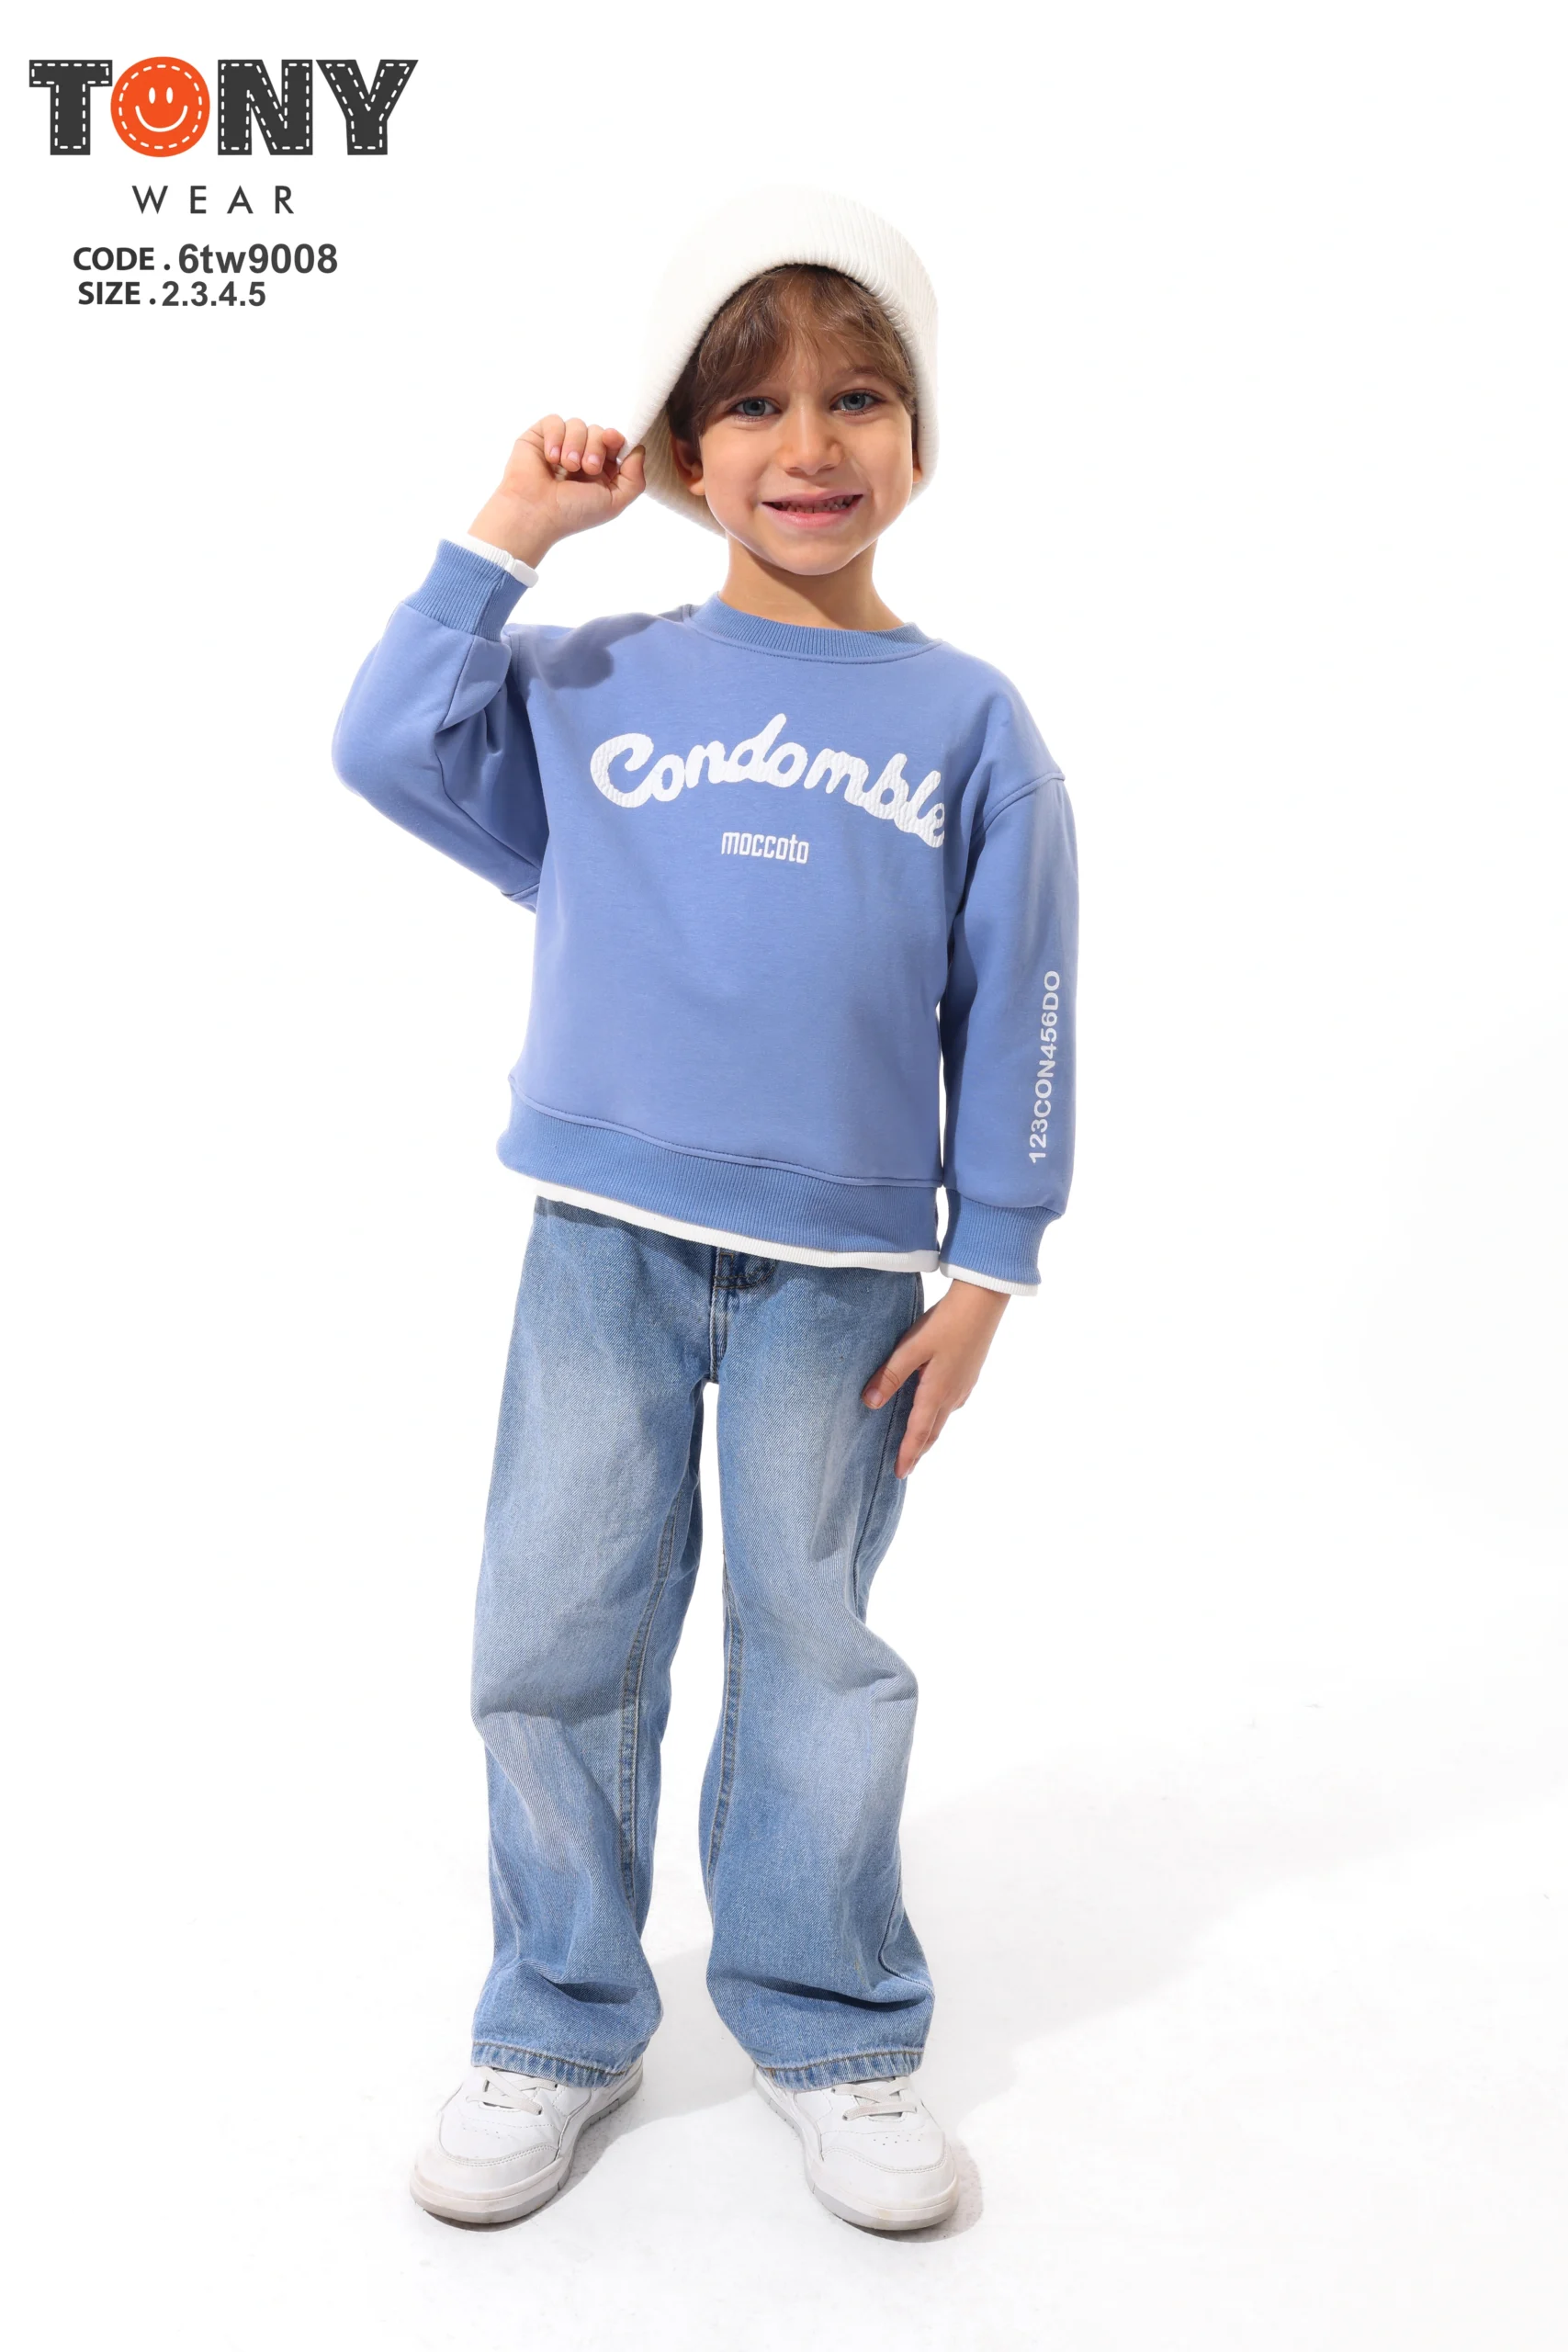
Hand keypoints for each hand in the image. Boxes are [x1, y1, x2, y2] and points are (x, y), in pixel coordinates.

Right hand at [468, 415, 645, 569]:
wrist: (535, 513)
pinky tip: (550, 458)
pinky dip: (556, 437)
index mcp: (599, 471)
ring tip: (567, 466)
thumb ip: (635, 479)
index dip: (616, 438)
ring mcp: (560, 446)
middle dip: (596, 446)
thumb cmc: (572, 513)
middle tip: (587, 468)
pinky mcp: (539, 437)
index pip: (614, 443)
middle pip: (598, 431)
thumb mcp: (614, 502)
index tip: (613, 441)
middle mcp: (580, 456)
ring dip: (575, 445)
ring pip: (578, 424)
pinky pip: (555, 421)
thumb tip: (639, 449)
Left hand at [862, 1278, 1010, 1478]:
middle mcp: (953, 1396)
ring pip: (943, 1418)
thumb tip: (869, 1404)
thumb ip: (889, 1376)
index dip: (908, 1454)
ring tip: (917, 1444)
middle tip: (907, 1467)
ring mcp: (964, 1386)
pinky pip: (950, 1405)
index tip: (900, 1474)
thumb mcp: (911, 1348)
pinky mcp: (969, 1375)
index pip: (918, 1433)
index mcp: (937, 1393)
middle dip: (919, 1450)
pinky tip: (933, 1408)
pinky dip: (938, 1416)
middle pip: (933, 1431)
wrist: (983, 1303)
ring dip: (929, 1434)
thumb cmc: (945, 1323)